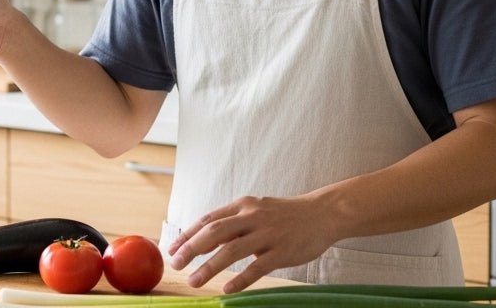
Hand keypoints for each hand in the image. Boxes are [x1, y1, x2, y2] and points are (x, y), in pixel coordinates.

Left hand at [166, 195, 338, 292]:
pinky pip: (257, 267)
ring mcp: (268, 234)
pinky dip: (240, 279)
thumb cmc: (285, 215)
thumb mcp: (256, 211)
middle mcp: (252, 217)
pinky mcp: (283, 251)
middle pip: (214, 232)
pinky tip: (227, 289)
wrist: (322, 213)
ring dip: (210, 267)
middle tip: (176, 264)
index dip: (187, 234)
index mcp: (243, 206)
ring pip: (232, 250)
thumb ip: (232, 225)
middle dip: (191, 248)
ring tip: (194, 281)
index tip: (172, 249)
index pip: (208, 219)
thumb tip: (203, 240)